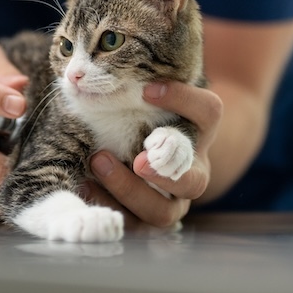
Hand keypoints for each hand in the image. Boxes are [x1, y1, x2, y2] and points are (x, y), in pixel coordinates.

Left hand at [85, 81, 221, 227]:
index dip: (183, 101)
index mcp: (199, 132)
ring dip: (129, 190)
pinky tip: (84, 183)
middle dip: (165, 173)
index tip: (148, 89)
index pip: (208, 112)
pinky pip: (133, 225)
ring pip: (163, 212)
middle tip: (139, 161)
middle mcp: (193, 170)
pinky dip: (108, 206)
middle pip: (194, 180)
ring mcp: (172, 201)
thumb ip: (133, 84)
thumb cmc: (138, 110)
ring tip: (98, 162)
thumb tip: (95, 66)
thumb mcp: (143, 94)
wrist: (138, 145)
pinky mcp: (147, 220)